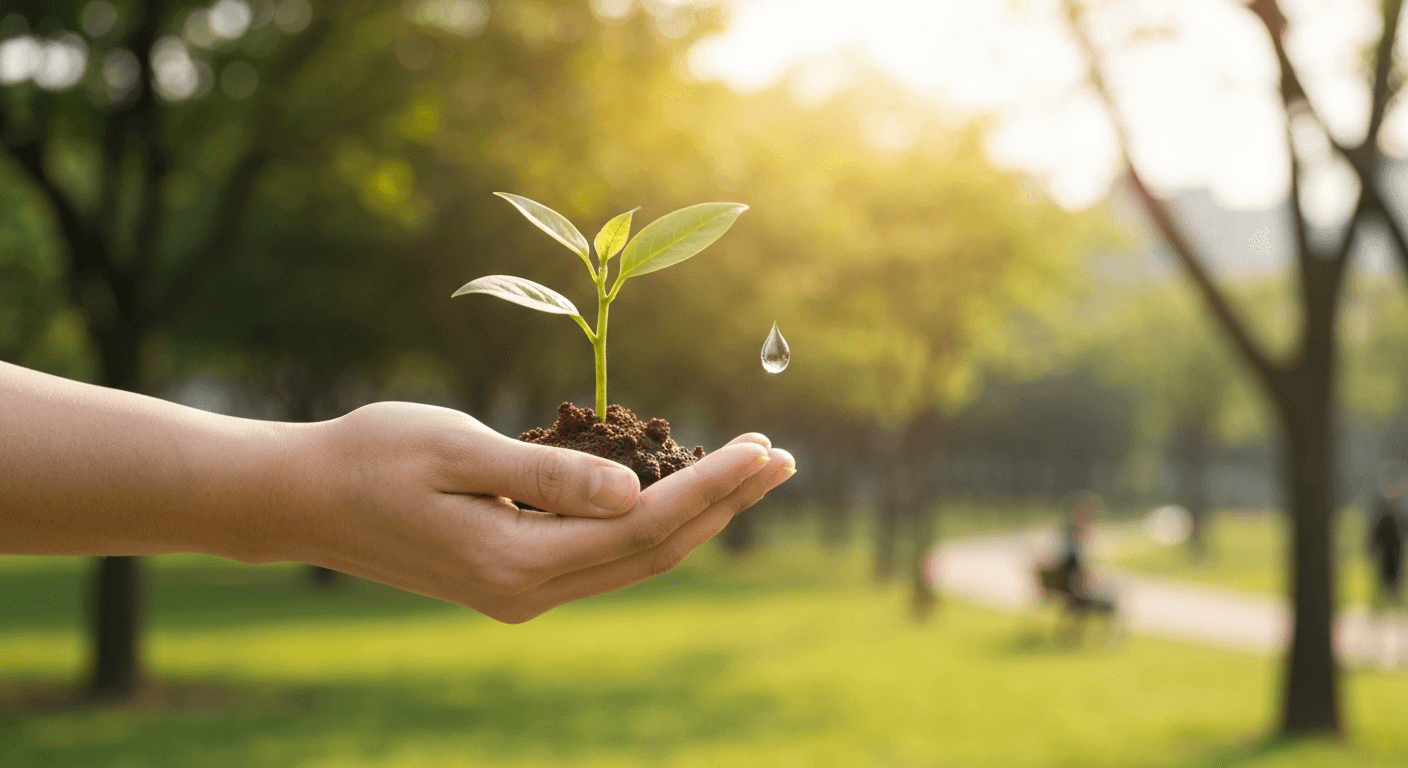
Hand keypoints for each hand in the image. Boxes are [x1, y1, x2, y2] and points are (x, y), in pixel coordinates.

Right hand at [284, 402, 795, 621]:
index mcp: (517, 562)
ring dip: (697, 514)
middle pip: (653, 551)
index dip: (711, 489)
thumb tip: (635, 492)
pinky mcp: (512, 576)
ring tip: (751, 473)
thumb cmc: (370, 456)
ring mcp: (521, 591)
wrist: (301, 498)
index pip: (644, 527)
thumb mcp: (456, 449)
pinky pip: (603, 554)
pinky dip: (652, 521)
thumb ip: (547, 474)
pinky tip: (679, 490)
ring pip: (634, 557)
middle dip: (723, 504)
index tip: (763, 449)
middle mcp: (528, 592)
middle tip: (783, 459)